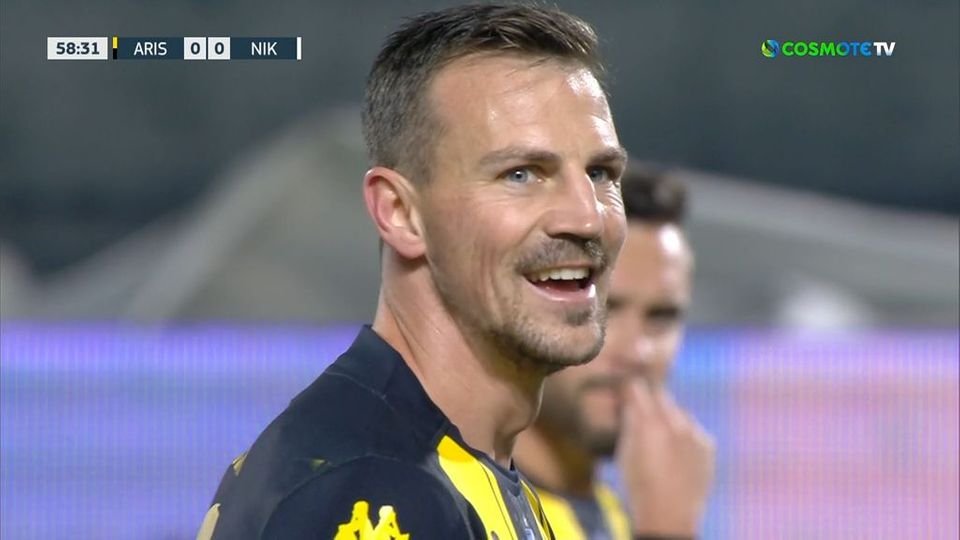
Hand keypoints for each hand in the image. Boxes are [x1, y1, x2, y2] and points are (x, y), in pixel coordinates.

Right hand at [615, 379, 714, 536]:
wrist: (669, 516)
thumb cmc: (639, 487)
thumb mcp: (624, 453)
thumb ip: (629, 423)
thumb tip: (629, 405)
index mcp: (647, 422)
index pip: (637, 387)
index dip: (630, 391)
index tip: (627, 396)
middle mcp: (674, 422)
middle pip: (661, 395)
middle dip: (652, 402)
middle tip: (644, 419)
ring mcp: (694, 432)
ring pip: (679, 412)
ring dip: (670, 420)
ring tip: (663, 445)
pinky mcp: (708, 444)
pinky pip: (694, 430)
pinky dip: (686, 437)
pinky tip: (678, 457)